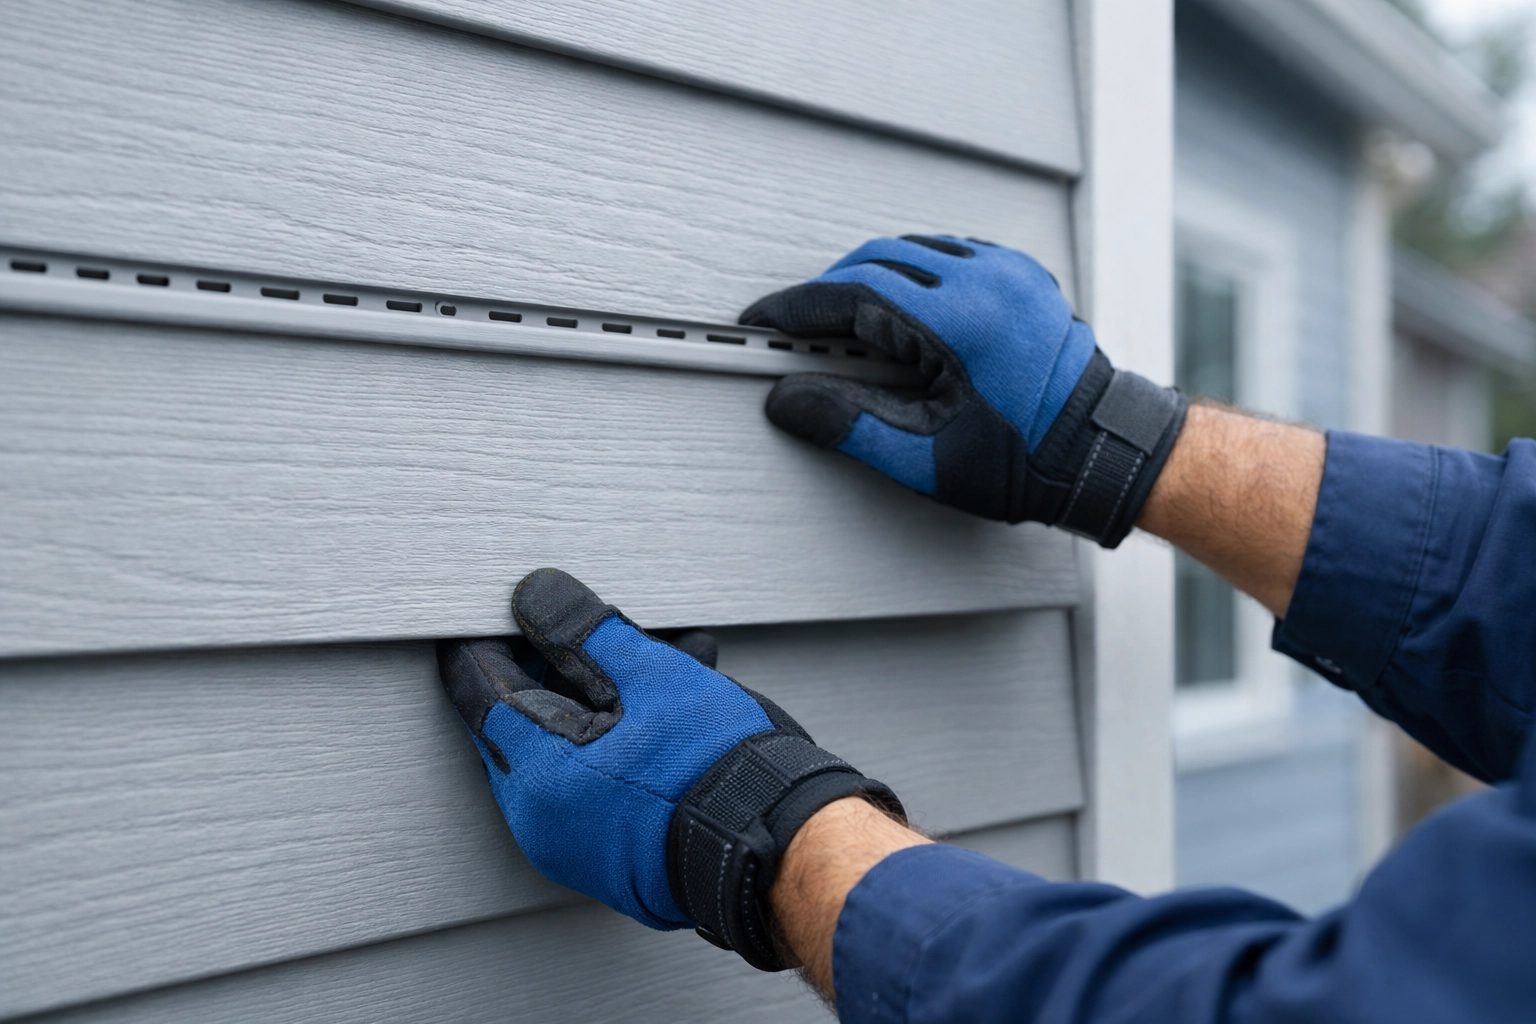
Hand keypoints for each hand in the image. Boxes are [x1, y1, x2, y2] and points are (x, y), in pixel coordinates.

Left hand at [437, 568, 901, 969]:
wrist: (778, 845)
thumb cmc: (719, 769)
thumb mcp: (651, 676)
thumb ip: (584, 631)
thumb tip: (537, 596)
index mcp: (537, 774)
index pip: (480, 693)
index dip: (485, 644)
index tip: (494, 615)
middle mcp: (540, 820)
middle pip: (519, 724)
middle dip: (551, 671)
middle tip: (586, 634)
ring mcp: (571, 845)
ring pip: (558, 751)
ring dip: (589, 704)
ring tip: (647, 664)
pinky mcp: (606, 855)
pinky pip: (586, 784)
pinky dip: (609, 743)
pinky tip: (658, 711)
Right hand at [743, 235, 1185, 546]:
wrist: (1099, 453)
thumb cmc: (1025, 463)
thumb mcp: (926, 460)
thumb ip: (850, 427)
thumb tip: (788, 401)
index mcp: (961, 321)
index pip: (853, 293)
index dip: (797, 308)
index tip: (763, 321)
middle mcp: (987, 280)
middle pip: (876, 261)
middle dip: (829, 293)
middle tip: (796, 331)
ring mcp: (1008, 270)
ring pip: (911, 251)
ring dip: (870, 279)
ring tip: (843, 326)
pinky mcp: (1021, 273)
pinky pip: (949, 255)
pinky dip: (914, 276)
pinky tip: (900, 313)